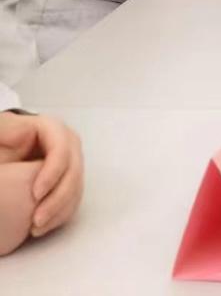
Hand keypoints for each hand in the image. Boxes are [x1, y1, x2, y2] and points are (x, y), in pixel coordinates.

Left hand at [0, 112, 83, 238]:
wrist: (6, 151)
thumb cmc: (3, 140)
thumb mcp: (2, 130)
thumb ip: (9, 129)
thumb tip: (25, 132)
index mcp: (52, 129)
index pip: (62, 148)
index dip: (53, 172)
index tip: (35, 194)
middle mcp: (67, 144)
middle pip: (74, 171)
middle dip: (58, 198)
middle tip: (36, 220)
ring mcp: (70, 163)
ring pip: (76, 187)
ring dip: (59, 211)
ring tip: (36, 229)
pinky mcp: (68, 180)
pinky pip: (73, 199)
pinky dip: (60, 216)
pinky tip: (42, 228)